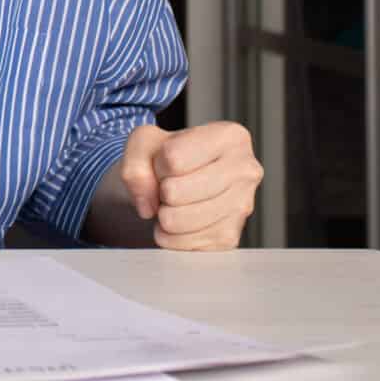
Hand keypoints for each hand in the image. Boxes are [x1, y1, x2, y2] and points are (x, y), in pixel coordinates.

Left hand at [118, 122, 262, 250]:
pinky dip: (170, 235)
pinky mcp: (231, 237)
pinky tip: (179, 220)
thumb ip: (134, 165)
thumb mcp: (144, 143)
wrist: (180, 181)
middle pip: (175, 192)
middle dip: (161, 191)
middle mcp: (245, 171)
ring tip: (173, 203)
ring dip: (163, 214)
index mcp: (230, 137)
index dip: (158, 164)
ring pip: (178, 220)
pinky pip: (183, 243)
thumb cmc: (169, 157)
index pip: (172, 158)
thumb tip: (148, 206)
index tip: (168, 163)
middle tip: (169, 187)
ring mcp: (242, 206)